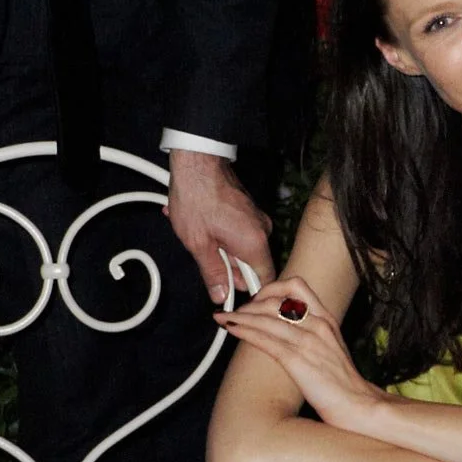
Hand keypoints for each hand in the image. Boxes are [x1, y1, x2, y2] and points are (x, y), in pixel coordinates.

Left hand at [166, 149, 273, 303]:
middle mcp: (261, 230)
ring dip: (221, 250)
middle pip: (252, 264)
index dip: (250, 293)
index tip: (235, 299)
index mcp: (254, 243)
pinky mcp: (247, 210)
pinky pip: (239, 232)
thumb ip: (212, 273)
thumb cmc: (196, 198)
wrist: (197, 161)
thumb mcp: (198, 244)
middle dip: (228, 267)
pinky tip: (201, 228)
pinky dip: (222, 235)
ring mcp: (255, 218)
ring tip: (198, 239)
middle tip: (205, 261)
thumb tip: (221, 295)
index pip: (265, 280)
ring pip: (243, 248)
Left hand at [214, 277, 385, 428]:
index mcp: (326, 319)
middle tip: (235, 312)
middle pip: (276, 299)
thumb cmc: (343, 383)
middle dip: (249, 303)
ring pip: (266, 318)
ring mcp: (308, 341)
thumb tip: (287, 329)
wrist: (358, 405)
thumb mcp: (331, 348)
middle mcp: (317, 324)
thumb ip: (313, 334)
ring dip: (239, 316)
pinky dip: (244, 331)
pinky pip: (265, 340)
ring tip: (223, 318)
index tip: (257, 299)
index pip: (296, 286)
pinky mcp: (298, 360)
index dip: (271, 288)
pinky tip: (232, 330)